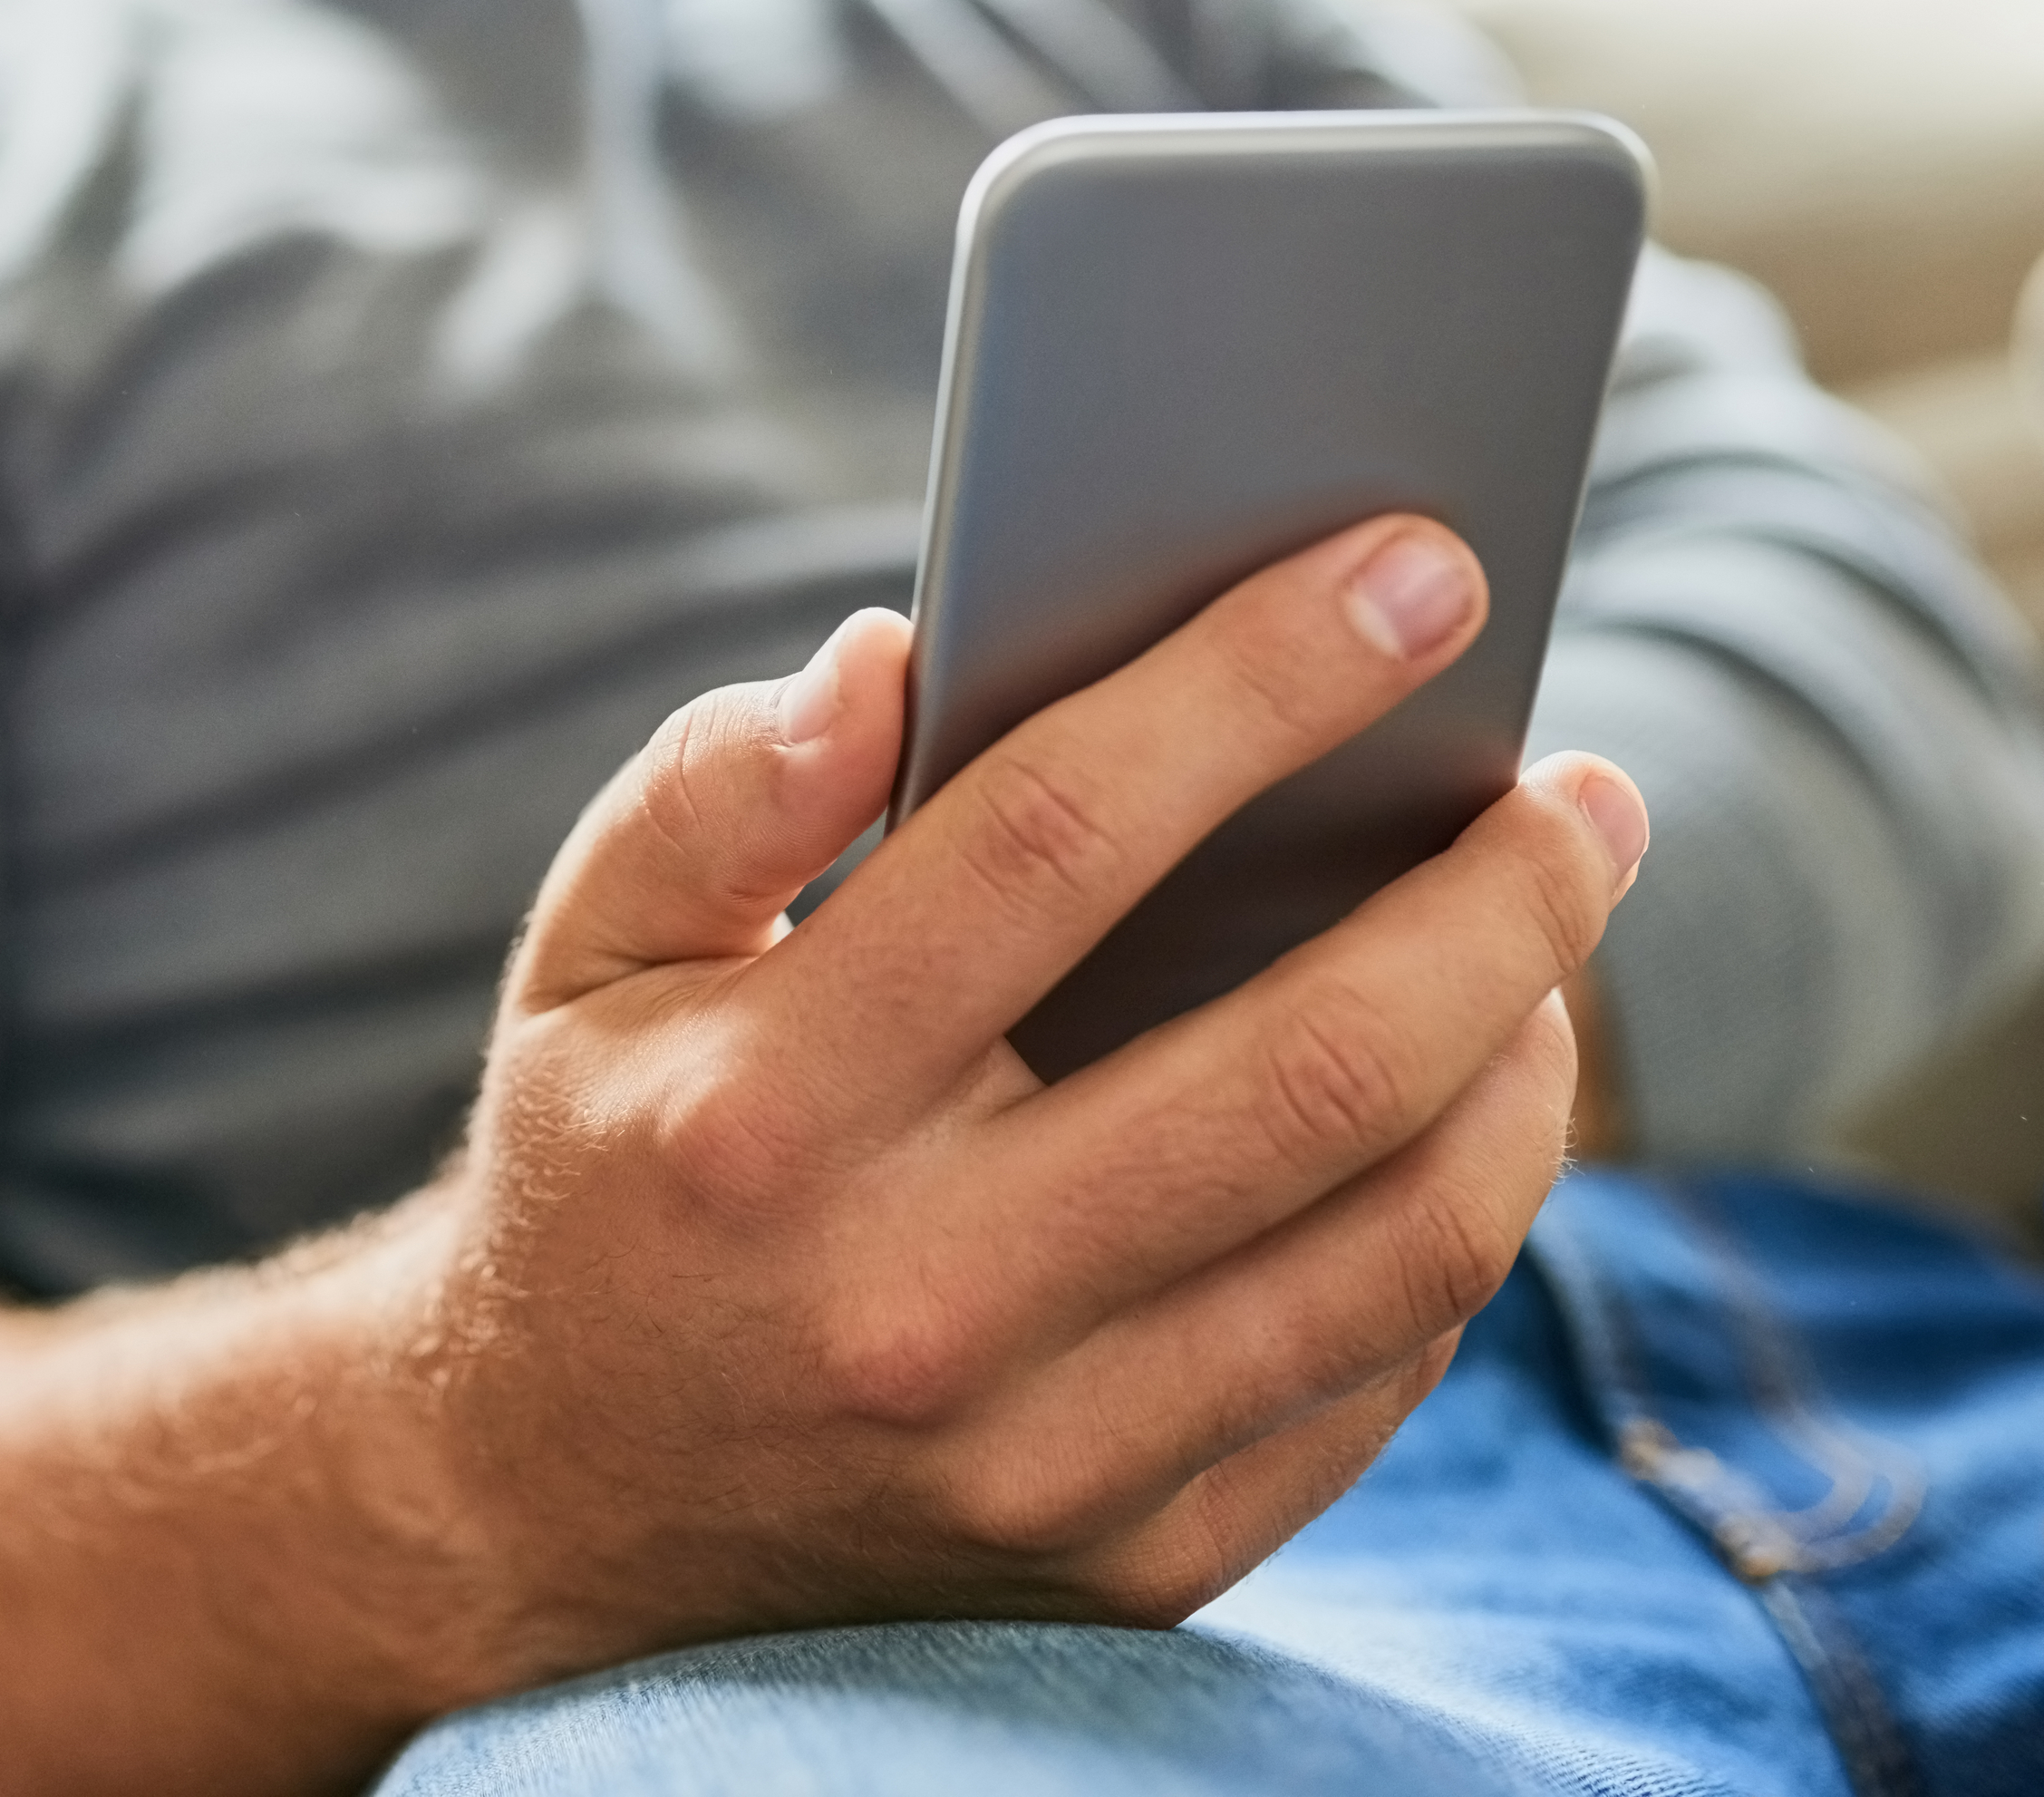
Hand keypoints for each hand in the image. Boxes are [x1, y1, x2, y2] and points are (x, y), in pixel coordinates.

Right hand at [408, 515, 1648, 1676]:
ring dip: (1528, 1063)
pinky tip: (1454, 1117)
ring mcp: (1035, 1456)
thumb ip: (716, 793)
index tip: (1416, 570)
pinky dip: (1452, 1224)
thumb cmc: (600, 1170)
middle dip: (1498, 895)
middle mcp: (910, 1299)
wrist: (551, 1506)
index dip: (1257, 680)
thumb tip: (893, 658)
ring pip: (1400, 1243)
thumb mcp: (586, 957)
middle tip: (1580, 789)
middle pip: (1307, 1065)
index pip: (1055, 841)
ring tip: (1549, 946)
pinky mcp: (1127, 1561)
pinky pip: (1372, 1379)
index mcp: (764, 1110)